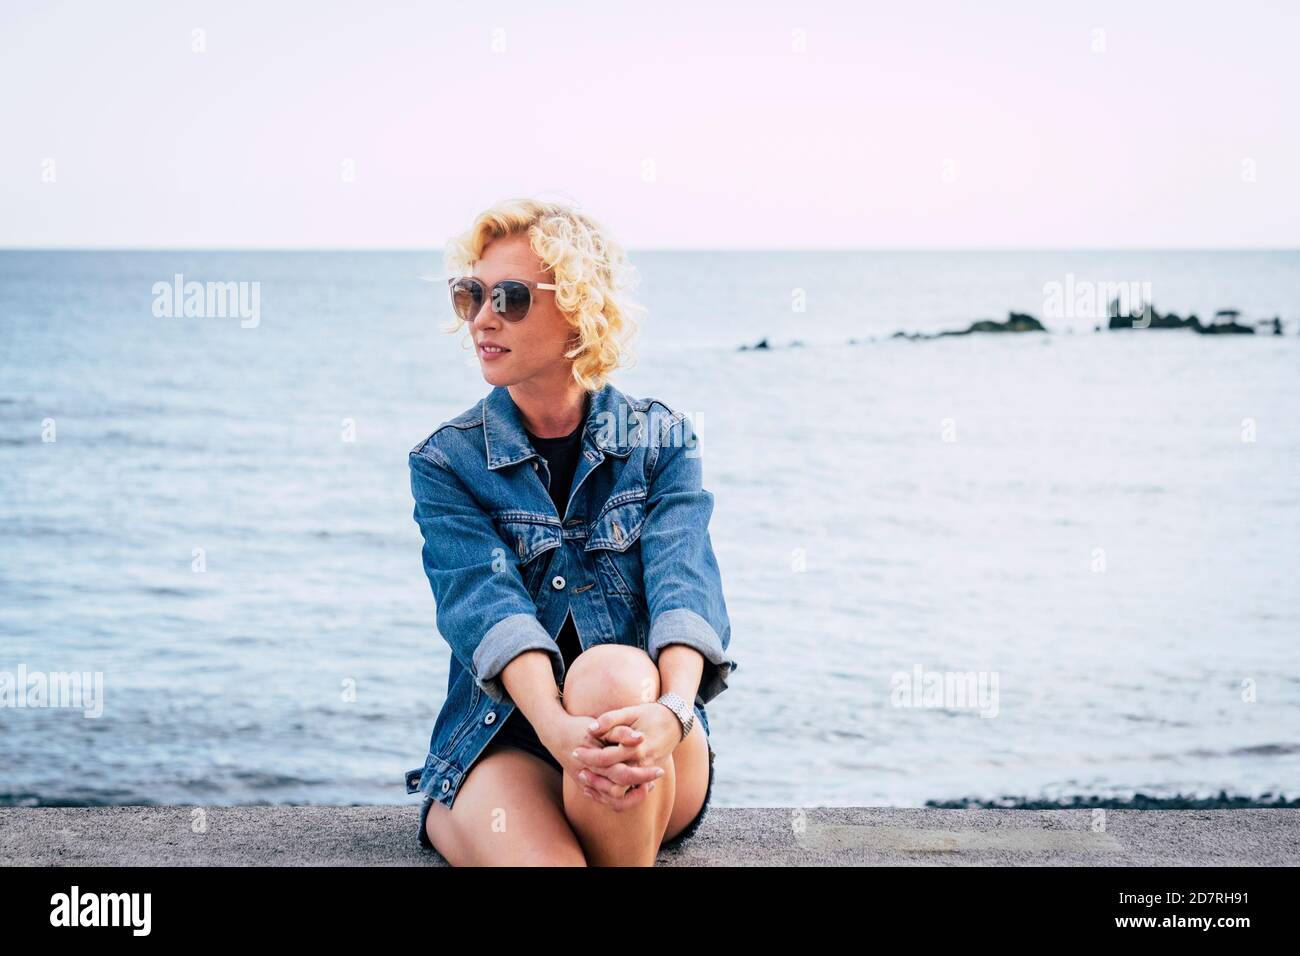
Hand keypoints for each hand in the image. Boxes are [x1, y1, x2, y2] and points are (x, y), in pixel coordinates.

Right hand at [537, 712, 653, 810]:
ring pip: (613, 800)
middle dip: (641, 784)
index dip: (643, 774)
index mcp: (595, 761)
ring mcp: (586, 783)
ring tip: (648, 784)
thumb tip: (640, 737)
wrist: (555, 733)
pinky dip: (621, 797)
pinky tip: (634, 788)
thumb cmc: (580, 727)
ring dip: (633, 796)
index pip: (624, 774)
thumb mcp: (600, 725)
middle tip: (658, 774)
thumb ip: (620, 731)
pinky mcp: (586, 786)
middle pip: (620, 789)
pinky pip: (605, 800)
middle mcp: (590, 775)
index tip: (659, 768)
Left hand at [572, 703, 679, 809]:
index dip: (588, 756)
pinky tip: (597, 789)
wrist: (675, 722)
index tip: (575, 751)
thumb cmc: (651, 714)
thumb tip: (590, 729)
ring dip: (602, 790)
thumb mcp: (630, 712)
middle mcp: (643, 764)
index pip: (607, 758)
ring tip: (585, 780)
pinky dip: (612, 797)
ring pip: (621, 795)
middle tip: (578, 770)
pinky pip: (629, 797)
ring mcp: (646, 774)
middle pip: (613, 780)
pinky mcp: (647, 779)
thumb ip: (610, 719)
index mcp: (637, 747)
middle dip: (593, 777)